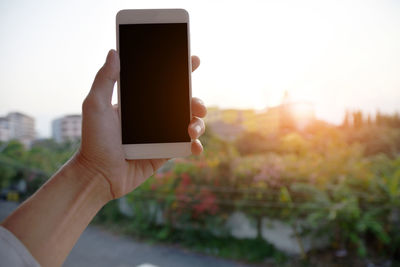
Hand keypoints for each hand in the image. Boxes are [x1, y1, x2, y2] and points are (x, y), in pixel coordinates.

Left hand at [74, 50, 205, 199]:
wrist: (98, 175)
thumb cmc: (93, 140)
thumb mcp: (95, 105)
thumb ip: (105, 79)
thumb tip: (114, 52)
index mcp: (140, 103)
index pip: (163, 84)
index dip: (181, 72)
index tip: (193, 61)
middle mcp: (153, 117)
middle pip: (182, 103)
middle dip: (195, 101)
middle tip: (196, 105)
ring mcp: (161, 135)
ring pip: (189, 123)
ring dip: (198, 123)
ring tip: (192, 128)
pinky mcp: (165, 153)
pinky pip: (186, 146)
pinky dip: (196, 145)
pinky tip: (195, 146)